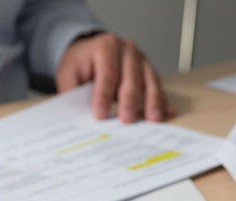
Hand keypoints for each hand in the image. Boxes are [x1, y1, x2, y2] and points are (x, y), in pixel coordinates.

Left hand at [55, 33, 173, 122]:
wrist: (88, 53)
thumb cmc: (79, 65)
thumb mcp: (69, 76)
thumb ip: (75, 93)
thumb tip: (82, 116)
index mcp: (104, 46)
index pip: (107, 73)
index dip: (104, 96)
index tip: (101, 115)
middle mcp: (126, 49)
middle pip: (131, 77)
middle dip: (130, 100)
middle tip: (127, 120)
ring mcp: (139, 58)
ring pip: (149, 80)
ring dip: (152, 101)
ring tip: (152, 119)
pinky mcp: (147, 69)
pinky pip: (156, 85)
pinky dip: (161, 100)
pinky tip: (166, 112)